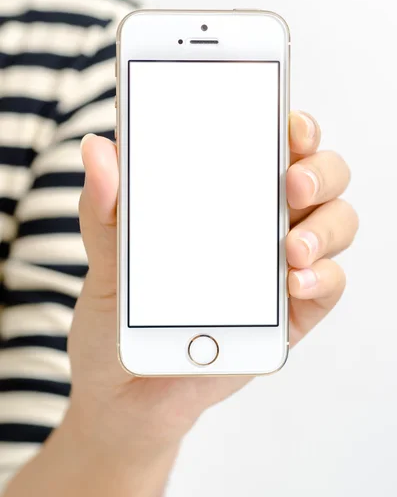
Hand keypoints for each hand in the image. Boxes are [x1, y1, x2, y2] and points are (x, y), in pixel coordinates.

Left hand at [69, 111, 357, 463]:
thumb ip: (105, 207)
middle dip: (319, 170)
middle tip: (292, 182)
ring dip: (325, 227)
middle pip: (319, 177)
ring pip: (335, 224)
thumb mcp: (106, 258)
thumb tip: (96, 150)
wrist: (126, 390)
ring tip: (291, 246)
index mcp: (224, 196)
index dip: (292, 126)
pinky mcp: (290, 315)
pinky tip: (294, 282)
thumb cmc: (120, 316)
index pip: (270, 146)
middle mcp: (262, 223)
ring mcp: (280, 268)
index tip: (288, 121)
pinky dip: (322, 277)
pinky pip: (328, 285)